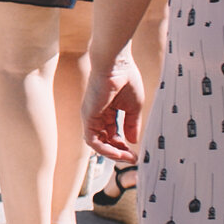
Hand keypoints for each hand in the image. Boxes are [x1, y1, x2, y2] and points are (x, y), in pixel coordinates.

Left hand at [83, 47, 145, 162]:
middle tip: (131, 158)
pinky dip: (104, 149)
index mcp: (107, 111)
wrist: (117, 65)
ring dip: (112, 153)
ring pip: (97, 143)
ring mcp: (90, 116)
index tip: (135, 153)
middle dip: (118, 152)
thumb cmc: (125, 79)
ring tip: (126, 157)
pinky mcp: (87, 116)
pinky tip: (118, 152)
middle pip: (104, 140)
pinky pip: (92, 139)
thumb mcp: (133, 107)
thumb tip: (132, 140)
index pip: (112, 133)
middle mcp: (96, 115)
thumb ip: (131, 124)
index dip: (123, 145)